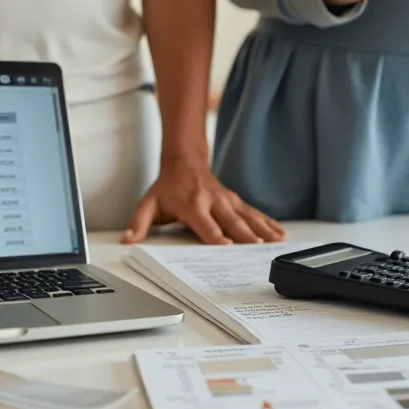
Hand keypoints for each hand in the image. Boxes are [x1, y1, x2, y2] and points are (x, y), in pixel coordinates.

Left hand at [121, 158, 284, 244]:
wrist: (184, 161)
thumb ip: (139, 222)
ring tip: (277, 242)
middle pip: (231, 221)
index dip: (215, 235)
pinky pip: (254, 213)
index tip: (226, 246)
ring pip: (248, 217)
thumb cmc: (167, 187)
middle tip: (259, 247)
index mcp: (192, 205)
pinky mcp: (236, 201)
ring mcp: (227, 200)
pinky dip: (268, 223)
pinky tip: (280, 233)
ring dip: (263, 230)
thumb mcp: (149, 203)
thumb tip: (128, 239)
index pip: (205, 224)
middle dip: (246, 235)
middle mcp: (213, 201)